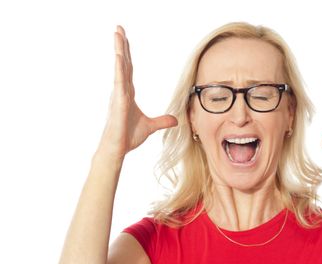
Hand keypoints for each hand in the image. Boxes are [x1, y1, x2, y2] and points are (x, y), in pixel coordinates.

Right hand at [97, 25, 177, 160]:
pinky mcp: (118, 101)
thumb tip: (175, 120)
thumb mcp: (150, 126)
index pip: (128, 69)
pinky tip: (119, 56)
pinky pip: (119, 81)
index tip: (125, 40)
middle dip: (121, 45)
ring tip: (117, 33)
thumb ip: (162, 121)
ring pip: (119, 67)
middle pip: (122, 63)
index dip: (126, 54)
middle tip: (119, 28)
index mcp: (128, 93)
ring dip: (119, 50)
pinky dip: (119, 69)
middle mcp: (121, 90)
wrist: (117, 149)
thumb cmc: (128, 137)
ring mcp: (118, 94)